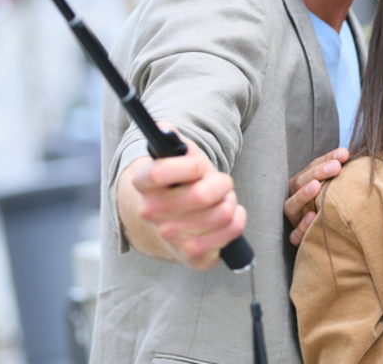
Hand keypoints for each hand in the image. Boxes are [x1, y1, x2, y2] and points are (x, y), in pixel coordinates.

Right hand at [118, 134, 246, 270]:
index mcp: (143, 183)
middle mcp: (152, 212)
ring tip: (222, 200)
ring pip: (223, 212)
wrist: (178, 220)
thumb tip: (164, 127)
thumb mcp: (177, 156)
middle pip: (202, 194)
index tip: (199, 166)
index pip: (159, 172)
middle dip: (221, 183)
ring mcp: (171, 236)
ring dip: (230, 201)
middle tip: (219, 184)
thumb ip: (171, 139)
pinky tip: (229, 216)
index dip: (189, 166)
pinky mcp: (192, 255)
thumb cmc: (183, 182)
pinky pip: (231, 230)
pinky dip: (238, 219)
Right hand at [285, 148, 348, 245]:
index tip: (344, 154)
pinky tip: (313, 217)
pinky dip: (302, 226)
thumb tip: (350, 154)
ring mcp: (294, 220)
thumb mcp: (337, 190)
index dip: (326, 158)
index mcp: (304, 185)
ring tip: (316, 186)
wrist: (335, 244)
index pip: (311, 167)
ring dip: (303, 194)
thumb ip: (340, 175)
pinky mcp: (297, 240)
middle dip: (317, 172)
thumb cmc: (336, 209)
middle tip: (336, 167)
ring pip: (291, 206)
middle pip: (299, 182)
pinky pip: (295, 235)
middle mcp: (295, 200)